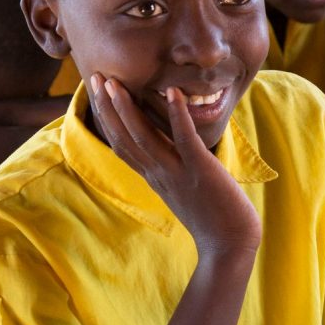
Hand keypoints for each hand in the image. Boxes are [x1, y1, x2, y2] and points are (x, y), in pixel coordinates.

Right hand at [90, 74, 261, 255]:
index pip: (121, 144)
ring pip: (144, 138)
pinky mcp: (201, 170)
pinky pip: (185, 139)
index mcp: (153, 177)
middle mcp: (159, 174)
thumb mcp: (182, 188)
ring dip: (128, 109)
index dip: (106, 118)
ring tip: (115, 83)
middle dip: (107, 108)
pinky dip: (177, 114)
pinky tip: (173, 91)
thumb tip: (169, 145)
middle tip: (95, 78)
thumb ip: (171, 167)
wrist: (230, 246)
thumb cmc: (212, 217)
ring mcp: (178, 173)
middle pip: (124, 138)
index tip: (97, 93)